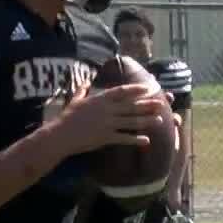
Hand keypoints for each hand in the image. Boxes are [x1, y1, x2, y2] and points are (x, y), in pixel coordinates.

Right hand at [49, 83, 167, 155]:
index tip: (148, 88)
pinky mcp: (106, 137)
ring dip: (146, 121)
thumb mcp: (75, 100)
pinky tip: (146, 141)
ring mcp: (107, 124)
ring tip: (159, 120)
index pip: (122, 91)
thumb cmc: (67, 117)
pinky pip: (124, 138)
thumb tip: (85, 81)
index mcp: (100, 99)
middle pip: (131, 106)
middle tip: (161, 103)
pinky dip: (136, 140)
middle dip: (148, 104)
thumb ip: (82, 90)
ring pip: (131, 121)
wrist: (61, 134)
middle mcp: (107, 110)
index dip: (136, 89)